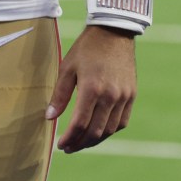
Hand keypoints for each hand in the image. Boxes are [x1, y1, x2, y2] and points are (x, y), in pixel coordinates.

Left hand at [46, 25, 136, 153]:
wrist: (113, 33)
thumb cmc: (86, 49)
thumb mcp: (67, 68)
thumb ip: (59, 95)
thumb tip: (49, 117)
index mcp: (92, 89)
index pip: (79, 124)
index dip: (69, 138)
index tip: (60, 145)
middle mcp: (110, 96)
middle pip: (95, 131)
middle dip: (80, 143)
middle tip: (68, 148)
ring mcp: (124, 97)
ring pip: (109, 130)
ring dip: (94, 140)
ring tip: (81, 142)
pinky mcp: (132, 95)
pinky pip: (121, 122)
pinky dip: (109, 131)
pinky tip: (98, 132)